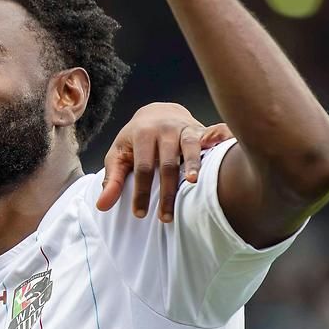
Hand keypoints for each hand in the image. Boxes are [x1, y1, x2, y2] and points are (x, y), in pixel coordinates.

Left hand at [97, 102, 232, 221]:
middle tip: (165, 217)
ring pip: (190, 148)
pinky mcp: (201, 129)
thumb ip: (112, 181)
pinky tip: (227, 147)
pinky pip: (213, 133)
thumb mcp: (118, 156)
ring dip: (192, 166)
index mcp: (143, 135)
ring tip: (192, 184)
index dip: (142, 192)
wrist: (157, 111)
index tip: (140, 214)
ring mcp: (184, 128)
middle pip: (166, 164)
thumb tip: (101, 206)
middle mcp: (164, 130)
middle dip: (166, 192)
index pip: (143, 168)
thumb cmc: (135, 140)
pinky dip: (220, 138)